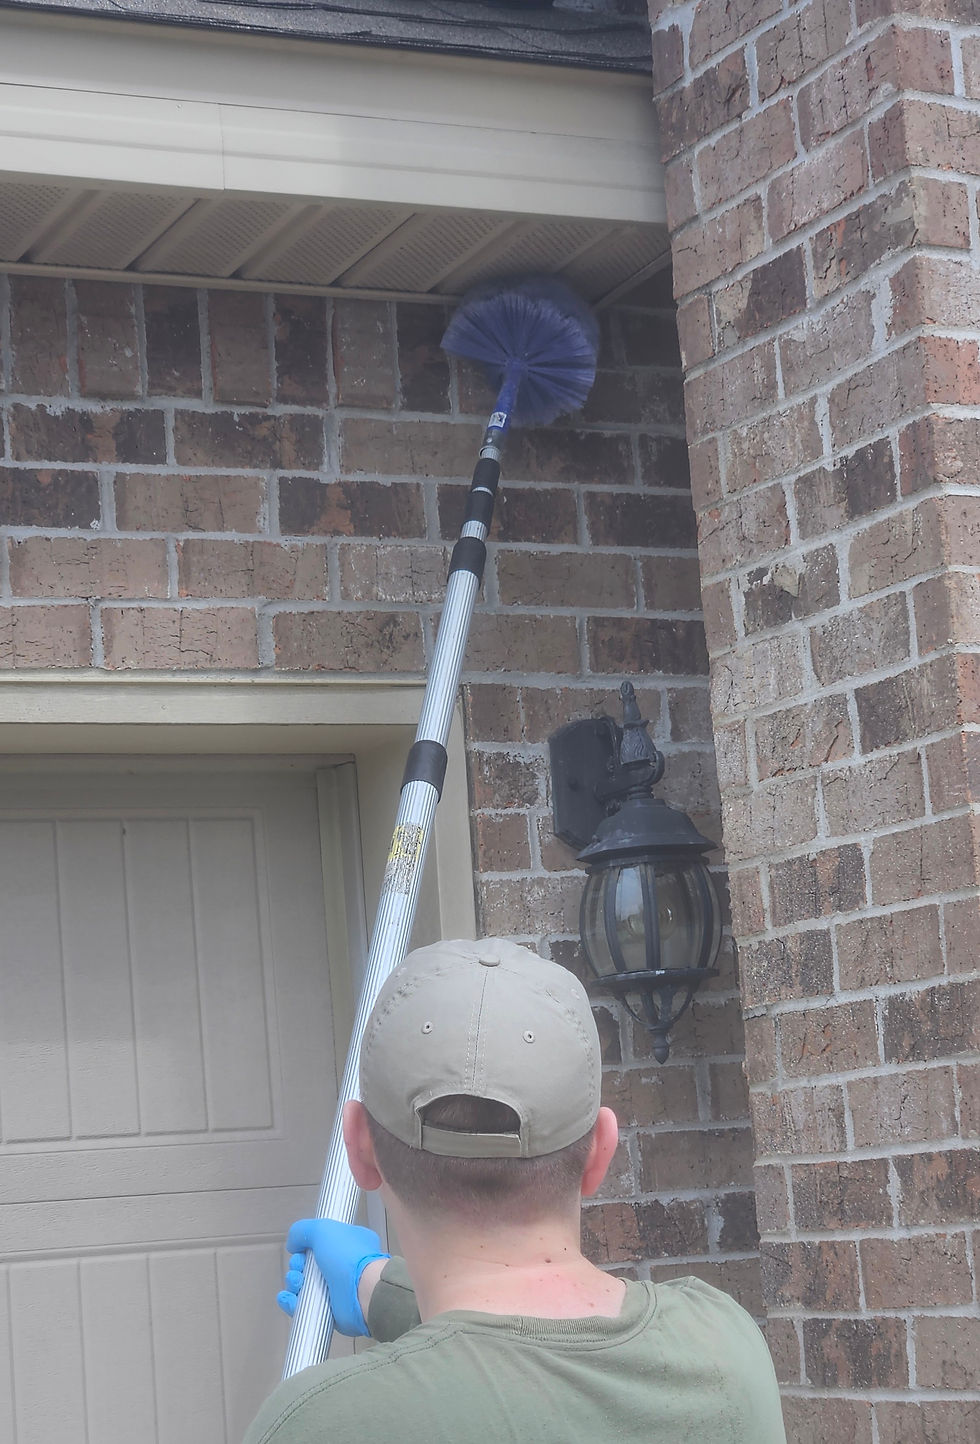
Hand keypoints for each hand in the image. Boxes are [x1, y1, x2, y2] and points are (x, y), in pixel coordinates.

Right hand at [277, 1218, 388, 1336]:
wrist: (363, 1292)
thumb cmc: (349, 1257)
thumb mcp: (324, 1229)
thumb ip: (303, 1230)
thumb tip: (292, 1244)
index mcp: (347, 1243)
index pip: (320, 1243)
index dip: (306, 1246)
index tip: (302, 1249)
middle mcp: (341, 1266)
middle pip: (307, 1264)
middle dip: (297, 1265)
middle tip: (300, 1267)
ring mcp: (334, 1289)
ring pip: (303, 1285)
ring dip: (293, 1282)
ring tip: (297, 1283)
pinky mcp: (327, 1310)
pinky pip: (303, 1306)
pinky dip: (291, 1303)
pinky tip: (289, 1298)